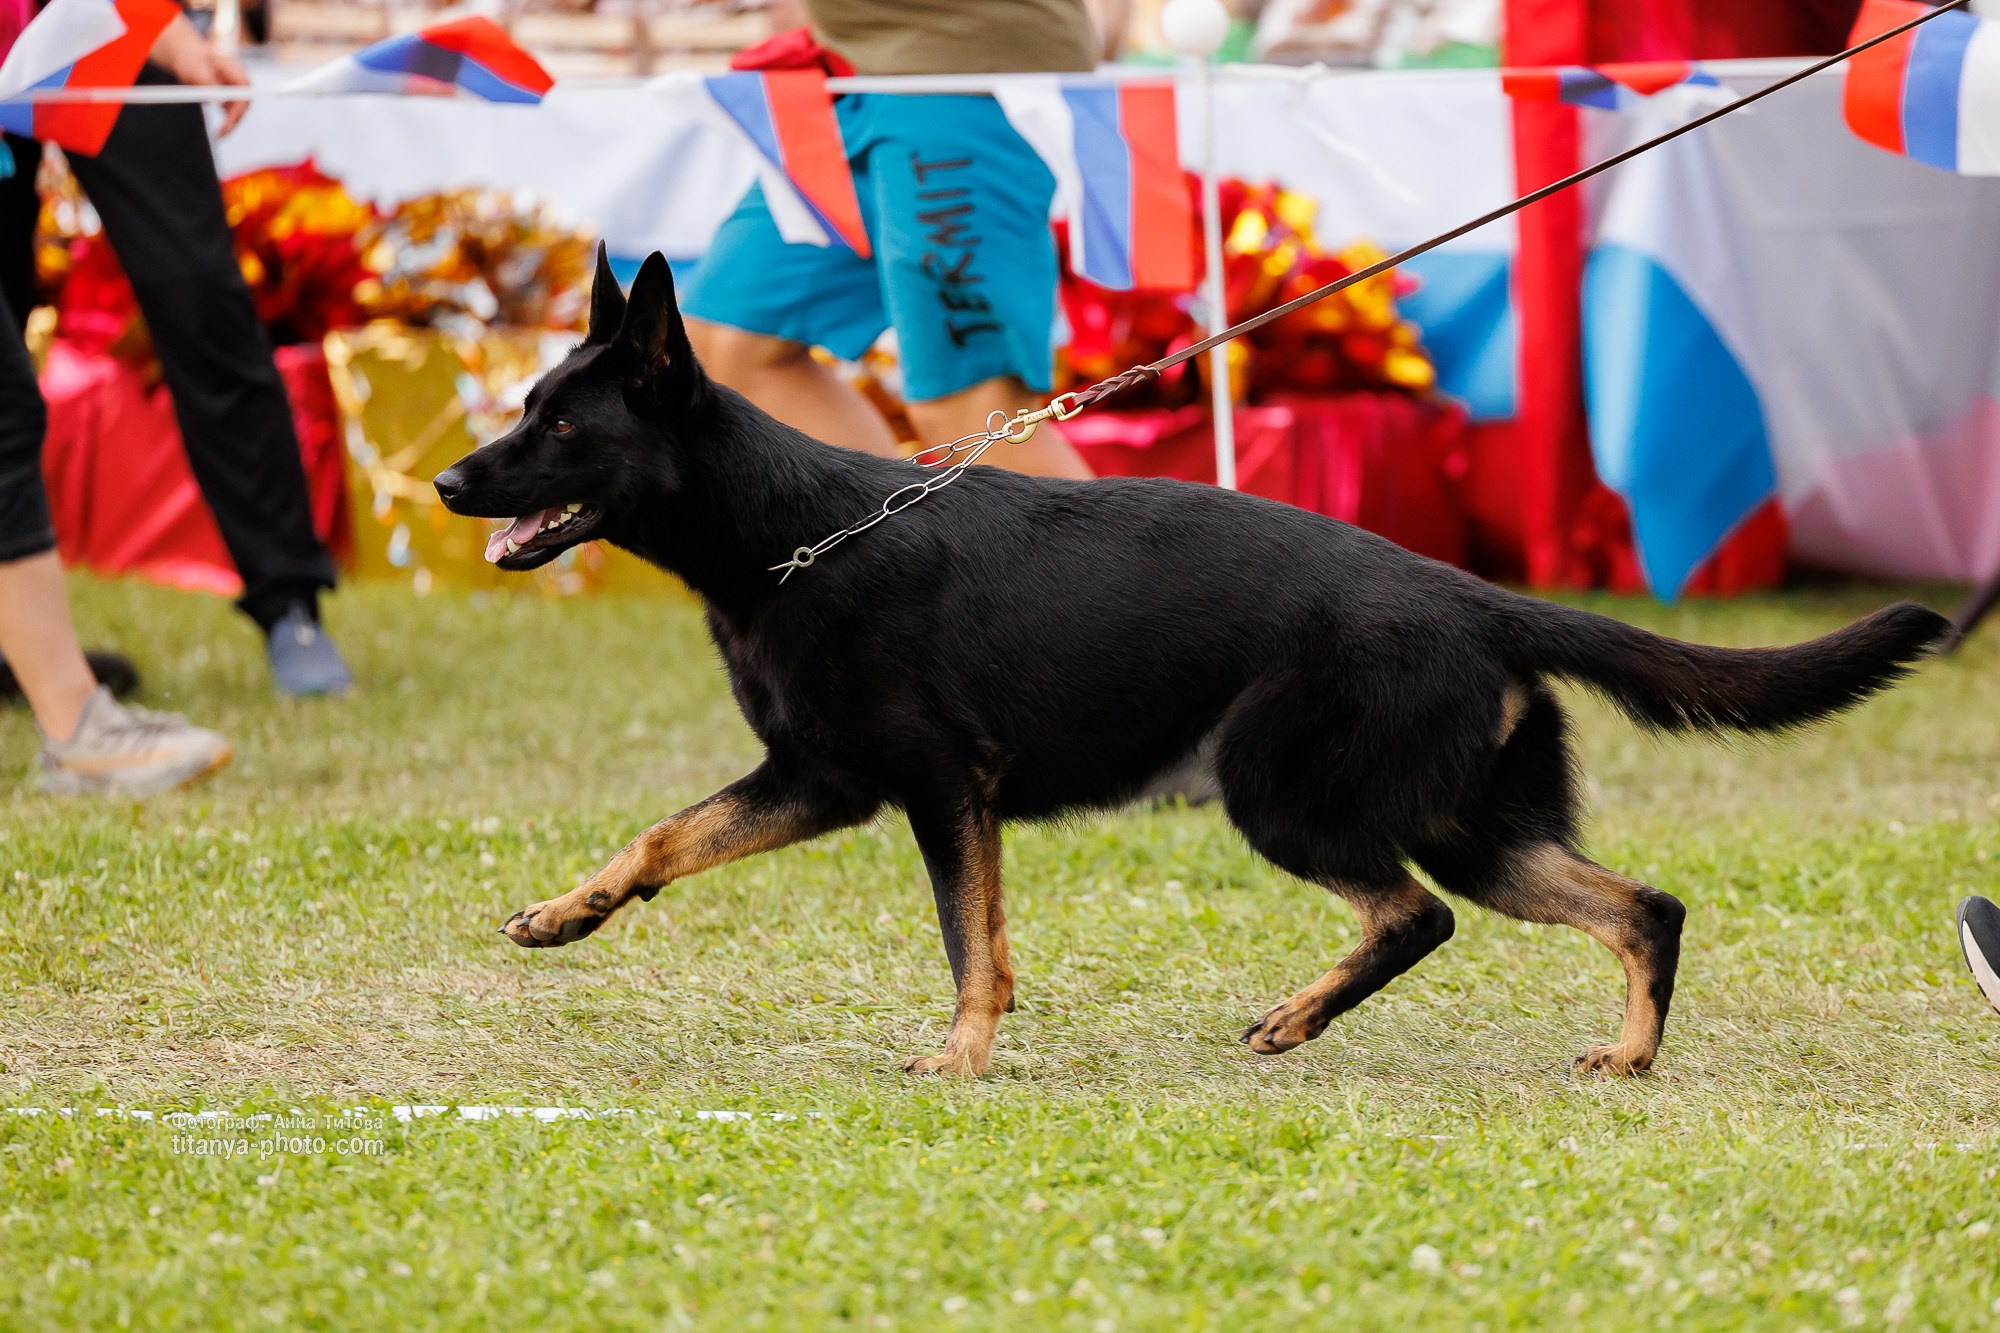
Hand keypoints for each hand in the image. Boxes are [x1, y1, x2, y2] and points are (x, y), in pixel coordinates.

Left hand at [149, 15, 249, 135]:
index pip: (244, 93)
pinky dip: (227, 122)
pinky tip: (219, 132)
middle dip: (234, 122)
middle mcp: (239, 81)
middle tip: (220, 135)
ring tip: (218, 135)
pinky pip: (232, 113)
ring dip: (230, 125)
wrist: (189, 56)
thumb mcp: (195, 69)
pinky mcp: (231, 97)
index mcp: (234, 70)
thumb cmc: (191, 59)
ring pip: (239, 112)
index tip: (227, 123)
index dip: (238, 110)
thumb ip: (207, 83)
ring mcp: (236, 89)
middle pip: (243, 105)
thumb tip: (217, 101)